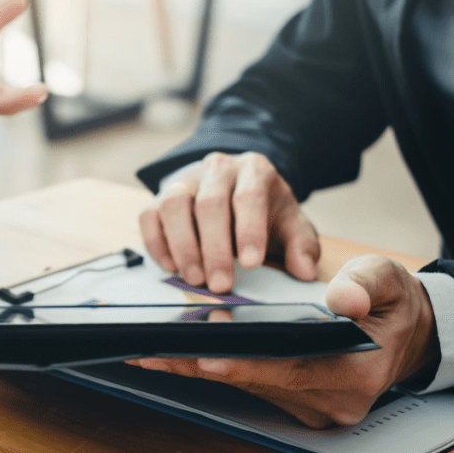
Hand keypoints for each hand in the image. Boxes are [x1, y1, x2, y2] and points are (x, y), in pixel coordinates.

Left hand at [129, 255, 439, 427]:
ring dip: (196, 367)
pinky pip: (246, 383)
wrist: (408, 333)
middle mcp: (329, 402)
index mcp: (355, 376)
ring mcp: (310, 407)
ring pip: (243, 385)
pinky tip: (175, 353)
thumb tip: (341, 300)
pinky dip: (212, 366)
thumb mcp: (388, 281)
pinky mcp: (293, 401)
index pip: (288, 371)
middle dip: (200, 364)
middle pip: (253, 382)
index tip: (202, 353)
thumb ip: (365, 285)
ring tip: (149, 349)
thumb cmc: (391, 304)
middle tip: (151, 350)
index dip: (243, 361)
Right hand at [139, 152, 319, 293]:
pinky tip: (172, 267)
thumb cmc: (264, 210)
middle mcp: (217, 168)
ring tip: (195, 278)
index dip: (248, 231)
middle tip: (220, 284)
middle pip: (209, 203)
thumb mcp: (291, 223)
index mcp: (254, 170)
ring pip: (174, 204)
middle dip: (214, 248)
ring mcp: (185, 179)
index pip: (249, 196)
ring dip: (183, 246)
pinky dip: (157, 243)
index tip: (251, 263)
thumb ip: (301, 246)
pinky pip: (149, 215)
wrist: (236, 187)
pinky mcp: (160, 195)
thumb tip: (304, 271)